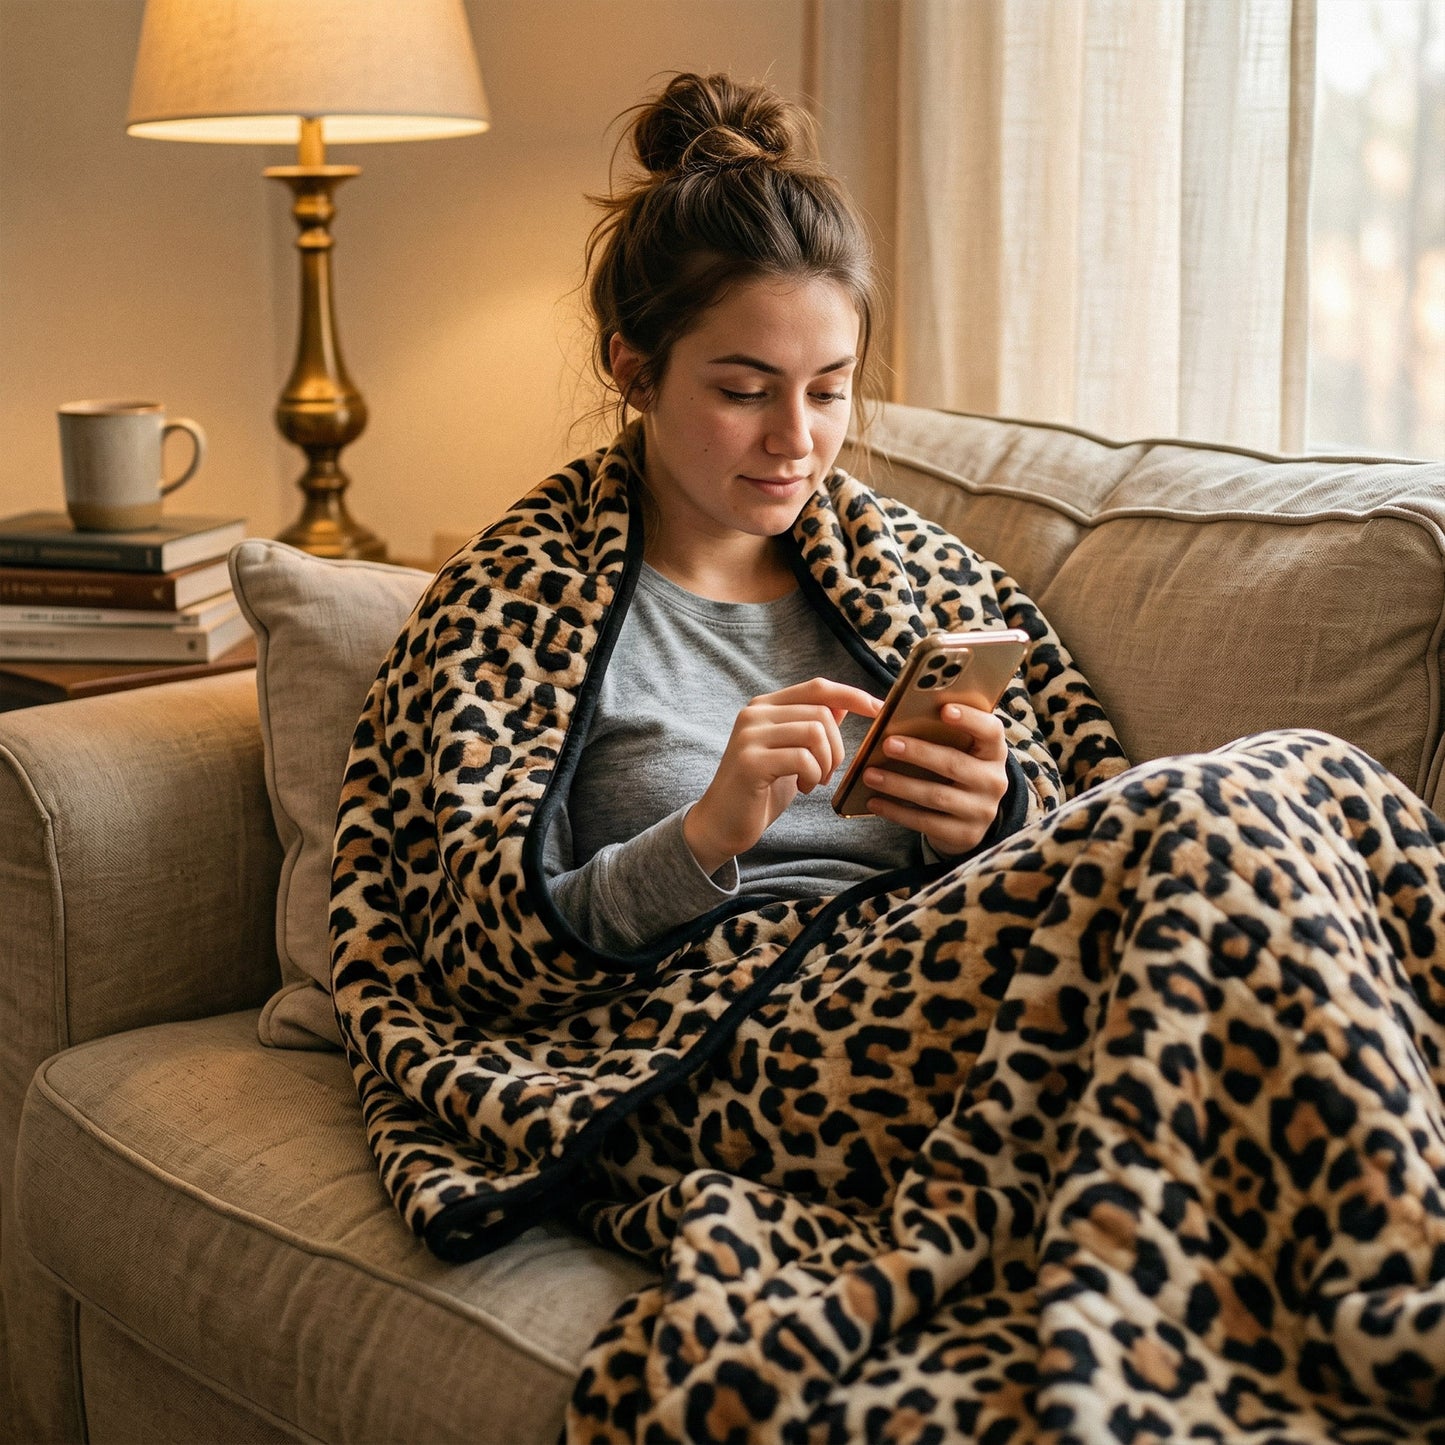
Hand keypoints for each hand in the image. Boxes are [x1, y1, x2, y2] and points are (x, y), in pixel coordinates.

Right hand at [684, 678, 882, 874]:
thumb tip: (844, 704)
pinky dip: (813, 776)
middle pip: (822, 713)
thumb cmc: (761, 790)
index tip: (879, 709)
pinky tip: (804, 788)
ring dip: (826, 763)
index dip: (852, 695)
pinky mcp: (750, 761)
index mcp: (765, 706)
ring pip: (815, 732)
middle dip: (837, 747)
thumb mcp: (792, 754)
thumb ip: (811, 727)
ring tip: (815, 781)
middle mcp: (754, 713)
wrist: (722, 824)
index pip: (817, 687)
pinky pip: (803, 758)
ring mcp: (749, 736)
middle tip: (827, 773)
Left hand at [862, 702, 1008, 857]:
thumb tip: (894, 715)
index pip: (991, 731)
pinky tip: (875, 802)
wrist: (968, 820)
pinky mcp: (965, 835)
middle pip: (954, 764)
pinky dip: (896, 811)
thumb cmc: (955, 772)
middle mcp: (994, 781)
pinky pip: (926, 823)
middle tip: (888, 744)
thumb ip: (939, 734)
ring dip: (899, 784)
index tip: (944, 709)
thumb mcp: (959, 752)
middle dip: (919, 753)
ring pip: (936, 796)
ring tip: (870, 775)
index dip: (970, 719)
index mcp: (994, 752)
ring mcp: (982, 811)